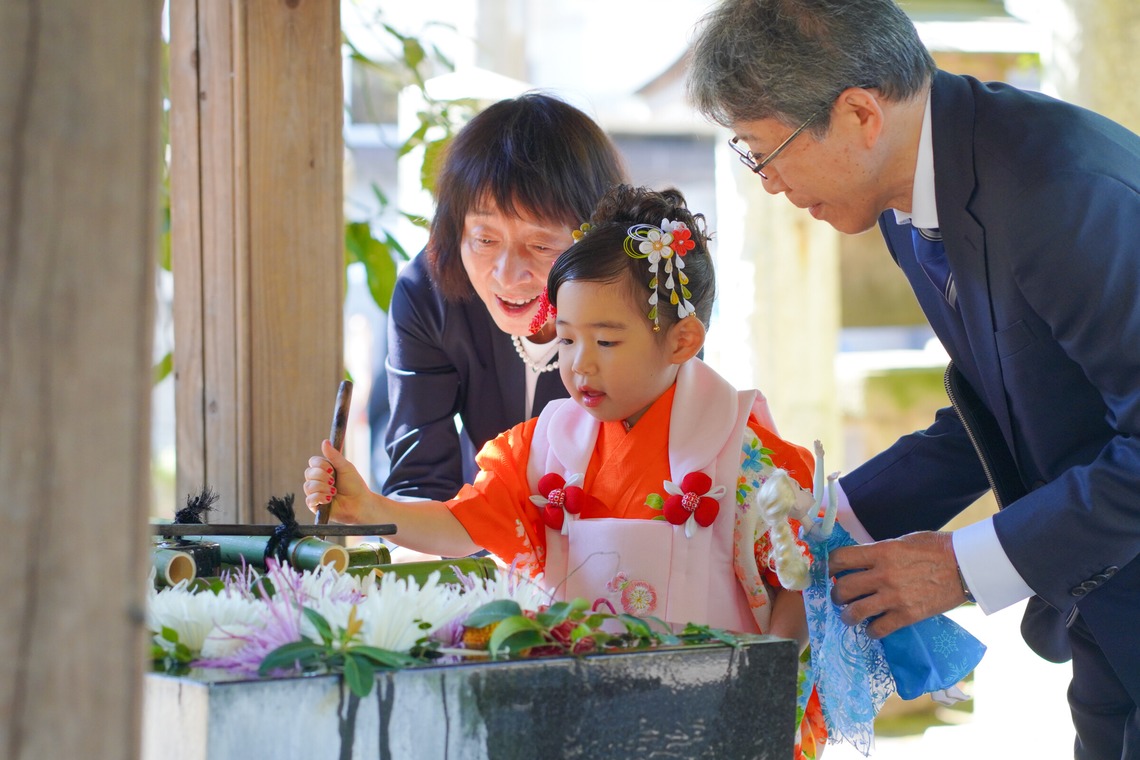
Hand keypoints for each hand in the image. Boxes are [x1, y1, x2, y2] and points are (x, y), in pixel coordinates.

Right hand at [302, 439, 372, 523]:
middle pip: (308, 473)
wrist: (360, 503)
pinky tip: (330, 499)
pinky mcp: (315, 506)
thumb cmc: (354, 485)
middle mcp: (318, 481)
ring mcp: (315, 493)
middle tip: (334, 481)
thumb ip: (334, 455)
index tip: (333, 469)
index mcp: (324, 470)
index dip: (321, 465)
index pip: (312, 462)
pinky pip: (309, 499)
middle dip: (323, 476)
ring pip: (308, 486)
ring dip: (323, 487)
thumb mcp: (345, 467)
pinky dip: (320, 497)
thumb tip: (325, 441)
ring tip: (334, 491)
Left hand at [829, 531, 965, 637]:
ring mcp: (894, 597)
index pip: (840, 559)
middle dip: (836, 594)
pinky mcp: (907, 616)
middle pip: (843, 588)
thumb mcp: (902, 541)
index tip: (829, 571)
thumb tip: (859, 561)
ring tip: (848, 615)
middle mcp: (883, 575)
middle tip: (840, 596)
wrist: (965, 566)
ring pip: (854, 612)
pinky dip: (871, 631)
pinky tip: (872, 627)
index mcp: (881, 552)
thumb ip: (879, 551)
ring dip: (847, 616)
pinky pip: (878, 629)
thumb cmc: (935, 548)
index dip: (830, 566)